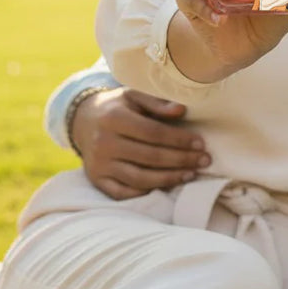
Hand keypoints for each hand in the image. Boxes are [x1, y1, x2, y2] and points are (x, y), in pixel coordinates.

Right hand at [71, 88, 209, 199]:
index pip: (153, 133)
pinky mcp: (96, 180)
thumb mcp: (134, 95)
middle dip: (181, 160)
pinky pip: (123, 193)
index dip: (179, 140)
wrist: (83, 121)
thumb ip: (157, 102)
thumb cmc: (117, 106)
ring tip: (191, 174)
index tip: (201, 143)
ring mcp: (99, 165)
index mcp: (114, 118)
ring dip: (169, 179)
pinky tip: (166, 186)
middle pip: (150, 157)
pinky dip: (146, 191)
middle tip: (204, 160)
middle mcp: (104, 144)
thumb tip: (181, 111)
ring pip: (139, 178)